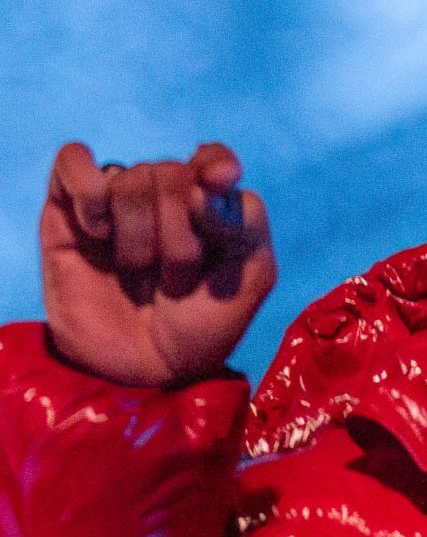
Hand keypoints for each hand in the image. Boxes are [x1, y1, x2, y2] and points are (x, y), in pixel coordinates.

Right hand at [40, 141, 275, 387]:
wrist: (143, 375)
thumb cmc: (196, 334)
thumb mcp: (247, 285)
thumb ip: (248, 226)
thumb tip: (205, 185)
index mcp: (206, 208)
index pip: (212, 161)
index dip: (214, 168)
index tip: (212, 191)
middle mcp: (160, 198)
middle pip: (172, 176)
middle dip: (179, 238)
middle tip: (174, 283)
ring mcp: (115, 201)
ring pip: (130, 179)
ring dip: (139, 240)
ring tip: (138, 277)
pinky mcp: (68, 209)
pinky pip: (74, 162)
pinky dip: (89, 191)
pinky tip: (98, 234)